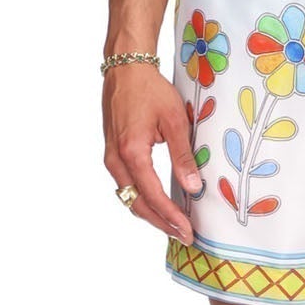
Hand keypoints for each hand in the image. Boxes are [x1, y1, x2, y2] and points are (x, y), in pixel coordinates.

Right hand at [102, 63, 202, 240]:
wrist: (125, 69)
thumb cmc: (150, 90)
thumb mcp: (175, 121)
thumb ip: (183, 156)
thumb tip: (193, 187)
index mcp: (132, 153)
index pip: (153, 196)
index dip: (171, 216)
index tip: (187, 231)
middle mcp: (116, 160)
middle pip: (137, 204)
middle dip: (161, 223)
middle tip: (184, 236)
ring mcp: (111, 158)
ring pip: (129, 198)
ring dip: (151, 214)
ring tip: (174, 226)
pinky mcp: (112, 154)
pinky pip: (126, 186)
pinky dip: (142, 200)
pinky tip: (159, 205)